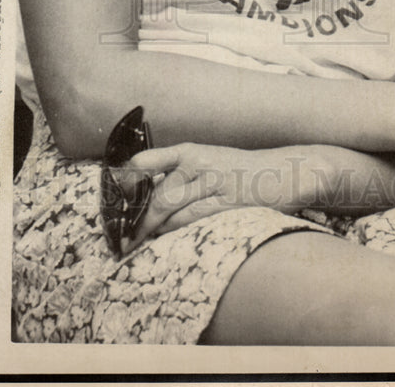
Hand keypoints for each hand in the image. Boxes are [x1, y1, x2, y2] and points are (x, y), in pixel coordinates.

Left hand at [110, 142, 320, 255]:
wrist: (284, 172)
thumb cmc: (241, 171)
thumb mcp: (210, 161)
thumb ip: (181, 175)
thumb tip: (148, 195)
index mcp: (191, 151)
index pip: (148, 159)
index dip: (126, 176)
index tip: (110, 192)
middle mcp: (199, 163)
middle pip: (156, 193)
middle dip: (135, 217)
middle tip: (121, 236)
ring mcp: (213, 183)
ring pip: (169, 207)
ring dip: (147, 229)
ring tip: (132, 243)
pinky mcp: (226, 203)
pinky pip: (191, 219)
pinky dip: (173, 230)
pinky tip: (162, 239)